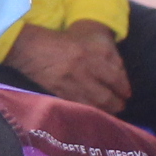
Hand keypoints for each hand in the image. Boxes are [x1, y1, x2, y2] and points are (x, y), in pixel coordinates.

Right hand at [6, 21, 133, 113]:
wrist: (29, 47)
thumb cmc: (59, 42)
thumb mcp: (85, 41)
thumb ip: (103, 56)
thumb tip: (118, 75)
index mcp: (93, 53)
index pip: (116, 77)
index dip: (123, 88)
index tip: (127, 94)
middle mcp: (84, 68)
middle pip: (107, 95)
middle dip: (116, 104)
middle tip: (120, 106)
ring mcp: (71, 82)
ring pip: (94, 104)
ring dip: (104, 111)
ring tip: (109, 113)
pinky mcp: (58, 92)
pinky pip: (78, 106)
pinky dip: (87, 111)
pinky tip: (91, 114)